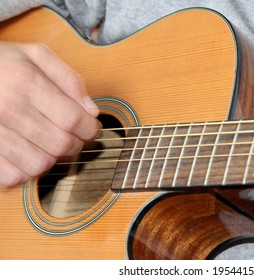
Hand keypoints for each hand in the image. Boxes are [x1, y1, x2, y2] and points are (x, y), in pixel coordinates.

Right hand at [0, 42, 101, 186]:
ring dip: (53, 158)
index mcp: (25, 81)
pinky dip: (27, 170)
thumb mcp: (35, 55)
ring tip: (50, 144)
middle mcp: (7, 108)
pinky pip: (14, 175)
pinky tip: (28, 153)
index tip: (92, 128)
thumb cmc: (0, 64)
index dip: (91, 128)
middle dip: (76, 144)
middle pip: (61, 144)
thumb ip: (69, 78)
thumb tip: (91, 110)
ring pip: (40, 164)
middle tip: (75, 136)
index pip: (73, 119)